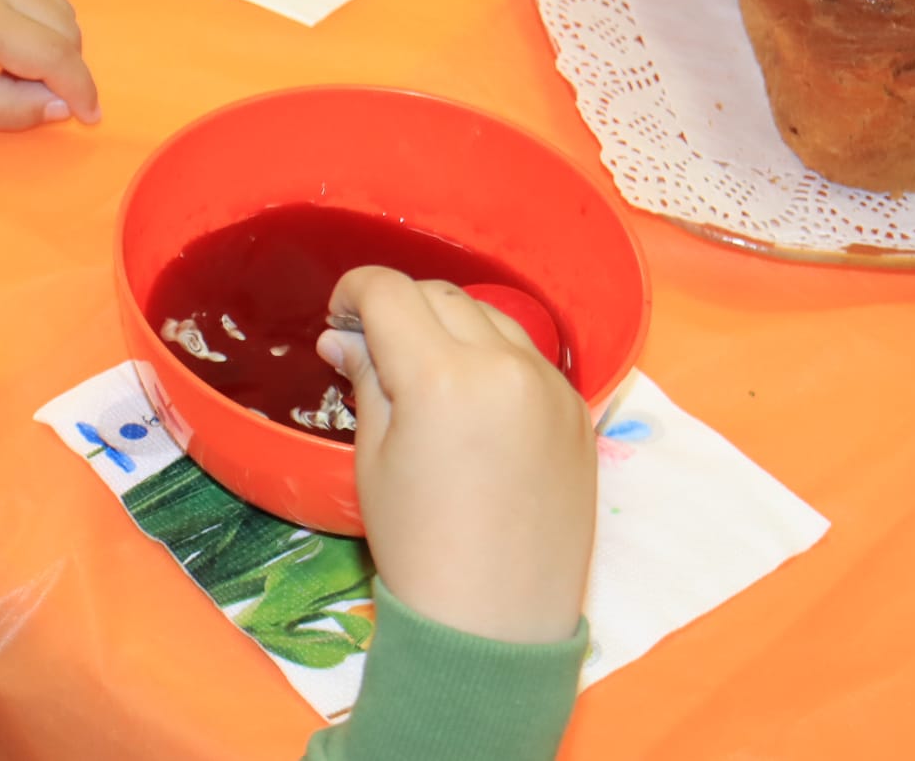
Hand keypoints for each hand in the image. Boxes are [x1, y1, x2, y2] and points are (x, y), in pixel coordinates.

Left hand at [0, 0, 100, 130]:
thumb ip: (9, 110)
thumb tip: (62, 106)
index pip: (55, 54)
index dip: (80, 89)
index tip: (89, 115)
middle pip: (66, 27)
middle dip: (62, 66)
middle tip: (29, 86)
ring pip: (61, 2)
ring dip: (53, 36)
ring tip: (11, 55)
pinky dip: (41, 7)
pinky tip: (9, 23)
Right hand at [320, 269, 595, 643]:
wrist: (496, 622)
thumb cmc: (418, 546)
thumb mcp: (373, 457)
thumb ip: (365, 379)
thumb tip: (343, 337)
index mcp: (442, 376)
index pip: (389, 293)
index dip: (353, 293)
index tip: (338, 316)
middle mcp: (504, 365)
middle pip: (439, 295)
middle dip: (398, 308)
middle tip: (370, 346)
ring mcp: (549, 385)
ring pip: (489, 316)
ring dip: (448, 325)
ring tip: (423, 371)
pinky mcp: (576, 410)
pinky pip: (525, 355)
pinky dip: (491, 356)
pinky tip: (471, 400)